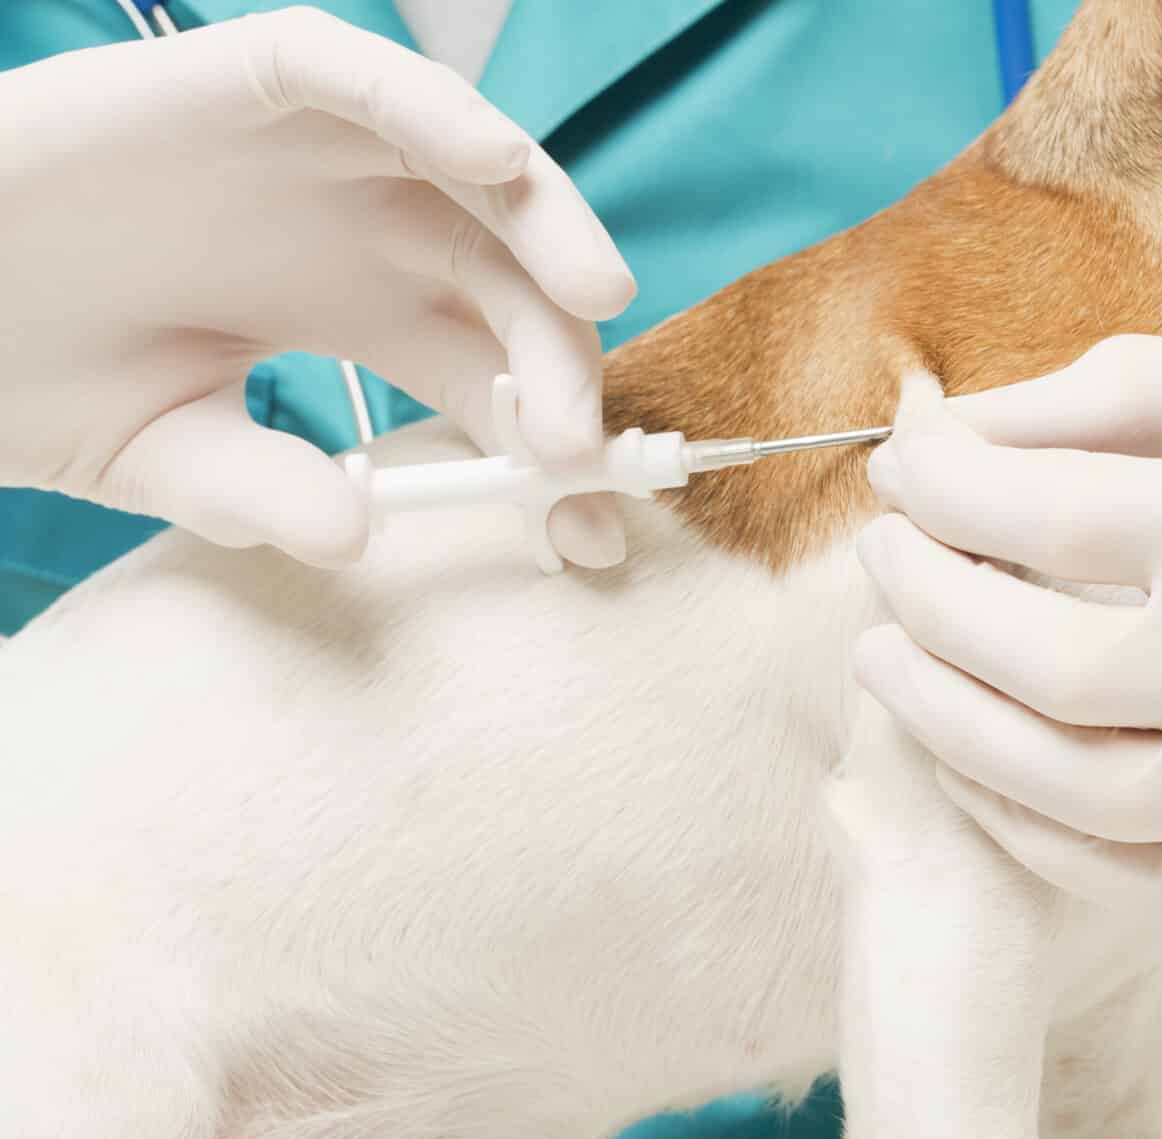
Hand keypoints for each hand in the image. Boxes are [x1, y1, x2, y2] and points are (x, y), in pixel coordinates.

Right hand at [0, 8, 635, 566]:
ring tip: (596, 293)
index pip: (493, 378)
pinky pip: (357, 74)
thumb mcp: (164, 450)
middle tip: (578, 441)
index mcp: (366, 316)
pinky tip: (492, 161)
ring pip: (469, 168)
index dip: (552, 450)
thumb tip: (354, 531)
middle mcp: (365, 231)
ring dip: (546, 220)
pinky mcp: (252, 82)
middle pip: (508, 278)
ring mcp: (319, 154)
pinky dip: (430, 104)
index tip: (595, 532)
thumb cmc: (36, 360)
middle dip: (562, 355)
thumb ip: (256, 490)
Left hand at [855, 337, 1161, 927]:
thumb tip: (959, 435)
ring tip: (893, 659)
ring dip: (947, 726)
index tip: (906, 470)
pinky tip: (985, 766)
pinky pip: (1135, 879)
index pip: (1048, 515)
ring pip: (1068, 794)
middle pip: (1036, 665)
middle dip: (922, 603)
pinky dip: (1033, 828)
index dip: (945, 489)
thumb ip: (1126, 396)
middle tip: (881, 557)